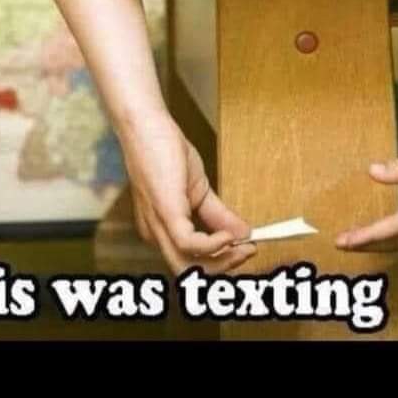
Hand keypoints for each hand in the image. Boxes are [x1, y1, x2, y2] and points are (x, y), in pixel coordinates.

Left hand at [117, 110, 255, 273]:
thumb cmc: (165, 152)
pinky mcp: (166, 212)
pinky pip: (189, 244)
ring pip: (187, 264)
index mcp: (162, 231)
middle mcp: (156, 234)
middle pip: (189, 270)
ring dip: (222, 259)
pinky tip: (228, 235)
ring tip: (243, 244)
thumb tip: (243, 234)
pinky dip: (213, 244)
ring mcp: (158, 225)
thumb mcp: (198, 190)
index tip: (248, 248)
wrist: (148, 126)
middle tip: (249, 250)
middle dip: (225, 266)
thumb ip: (219, 215)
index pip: (191, 262)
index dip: (223, 261)